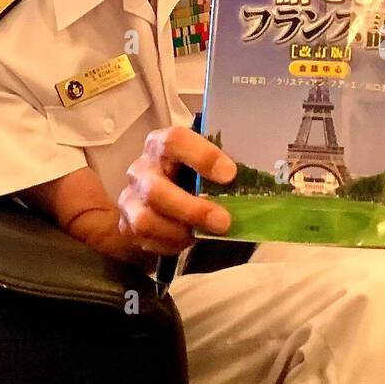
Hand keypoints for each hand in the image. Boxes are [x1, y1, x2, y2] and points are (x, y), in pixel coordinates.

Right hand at [117, 127, 235, 255]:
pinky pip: (145, 239)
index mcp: (163, 144)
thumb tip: (258, 183)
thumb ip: (224, 171)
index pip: (175, 141)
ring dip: (181, 231)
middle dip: (193, 209)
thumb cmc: (193, 176)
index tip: (230, 174)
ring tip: (207, 234)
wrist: (163, 198)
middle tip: (224, 221)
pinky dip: (171, 243)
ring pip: (147, 219)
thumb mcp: (209, 167)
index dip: (203, 156)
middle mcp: (142, 168)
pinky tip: (188, 239)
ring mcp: (130, 197)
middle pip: (156, 189)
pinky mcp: (127, 224)